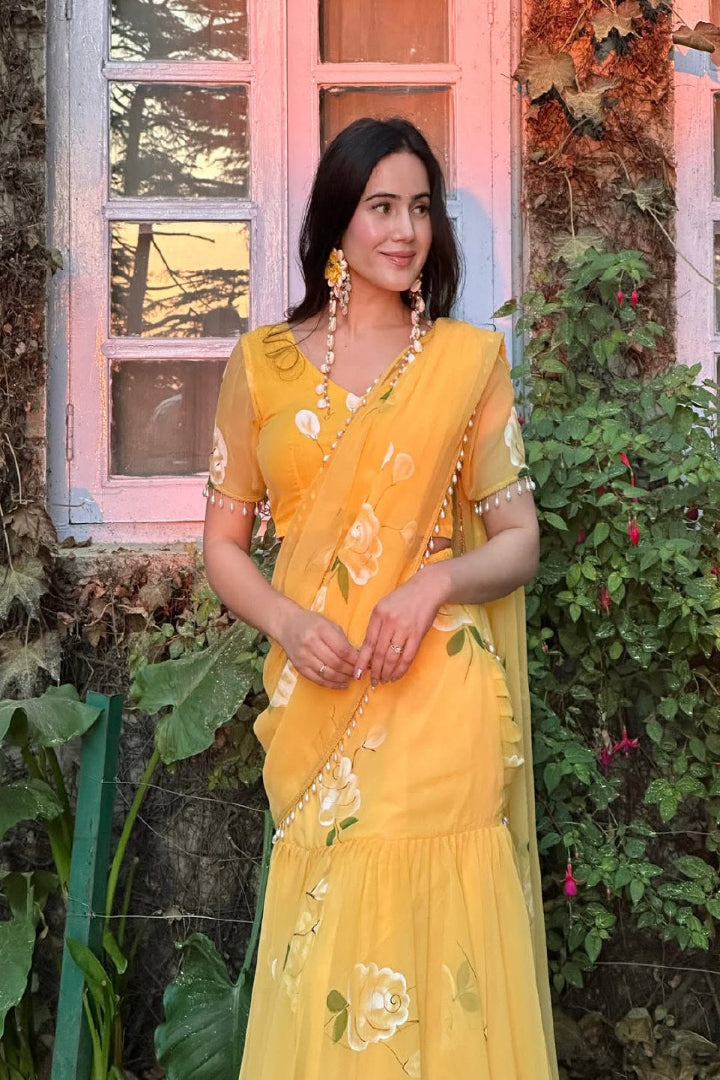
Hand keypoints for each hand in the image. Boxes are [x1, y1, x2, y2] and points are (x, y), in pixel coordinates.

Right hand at [278, 605, 358, 689]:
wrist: (287, 625)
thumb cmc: (311, 623)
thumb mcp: (329, 625)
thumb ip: (343, 640)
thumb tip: (360, 657)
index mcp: (321, 630)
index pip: (343, 650)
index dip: (356, 660)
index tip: (365, 663)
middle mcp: (310, 644)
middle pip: (336, 663)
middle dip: (351, 670)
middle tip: (360, 673)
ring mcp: (303, 657)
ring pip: (328, 674)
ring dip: (343, 678)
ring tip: (353, 678)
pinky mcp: (299, 667)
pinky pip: (318, 680)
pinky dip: (332, 684)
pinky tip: (342, 684)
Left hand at [356, 570, 446, 685]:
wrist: (428, 588)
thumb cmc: (404, 598)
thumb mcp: (384, 606)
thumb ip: (377, 625)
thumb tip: (368, 650)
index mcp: (378, 614)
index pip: (368, 643)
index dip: (361, 661)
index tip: (357, 674)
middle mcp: (389, 622)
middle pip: (379, 653)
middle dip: (375, 671)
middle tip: (373, 682)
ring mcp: (404, 628)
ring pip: (392, 657)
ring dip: (387, 672)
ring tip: (384, 680)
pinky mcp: (418, 634)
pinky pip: (408, 657)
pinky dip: (401, 669)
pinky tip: (396, 675)